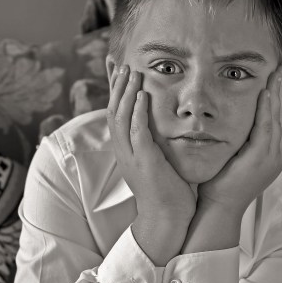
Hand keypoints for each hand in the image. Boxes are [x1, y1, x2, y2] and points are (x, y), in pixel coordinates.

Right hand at [106, 65, 196, 224]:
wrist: (167, 219)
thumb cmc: (169, 191)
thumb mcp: (159, 160)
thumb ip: (157, 141)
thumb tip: (166, 123)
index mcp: (126, 150)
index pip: (115, 114)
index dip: (114, 91)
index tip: (116, 69)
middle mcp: (123, 151)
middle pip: (112, 111)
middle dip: (116, 85)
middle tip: (121, 63)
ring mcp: (131, 156)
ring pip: (120, 118)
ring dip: (125, 92)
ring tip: (131, 72)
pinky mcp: (143, 162)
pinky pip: (136, 132)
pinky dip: (137, 112)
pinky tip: (140, 95)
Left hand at [196, 65, 281, 219]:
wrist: (220, 208)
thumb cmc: (222, 184)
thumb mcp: (237, 157)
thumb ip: (242, 141)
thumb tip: (237, 122)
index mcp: (273, 154)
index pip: (281, 120)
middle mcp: (277, 154)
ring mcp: (271, 157)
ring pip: (278, 118)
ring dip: (279, 94)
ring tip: (279, 73)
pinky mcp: (260, 158)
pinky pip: (266, 128)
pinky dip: (267, 109)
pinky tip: (267, 92)